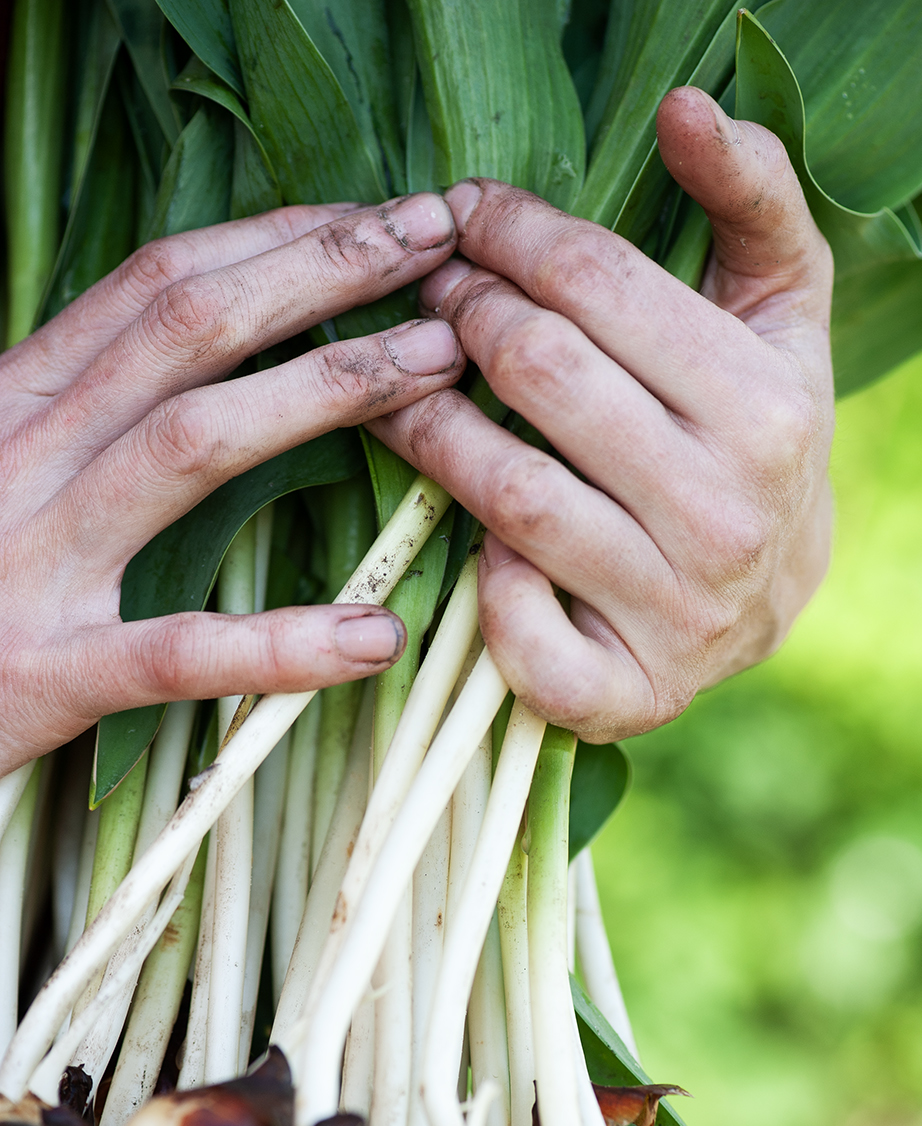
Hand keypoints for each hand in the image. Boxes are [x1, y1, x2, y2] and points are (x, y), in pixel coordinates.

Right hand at [0, 194, 463, 774]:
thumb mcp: (3, 465)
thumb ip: (80, 410)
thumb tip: (198, 357)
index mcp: (15, 400)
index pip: (155, 286)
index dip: (275, 240)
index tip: (376, 218)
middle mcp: (22, 453)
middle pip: (185, 331)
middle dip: (320, 275)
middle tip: (436, 243)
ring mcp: (33, 558)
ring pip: (188, 445)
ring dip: (322, 393)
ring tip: (437, 371)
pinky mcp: (47, 671)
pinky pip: (175, 650)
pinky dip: (279, 644)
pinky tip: (373, 635)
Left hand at [369, 88, 834, 741]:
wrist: (775, 599)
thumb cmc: (756, 435)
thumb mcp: (780, 313)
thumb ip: (753, 199)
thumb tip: (686, 106)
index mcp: (768, 409)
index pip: (599, 289)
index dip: (508, 236)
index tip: (460, 217)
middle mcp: (729, 516)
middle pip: (541, 375)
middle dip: (460, 315)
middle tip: (426, 297)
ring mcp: (676, 614)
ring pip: (507, 494)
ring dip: (428, 430)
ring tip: (401, 391)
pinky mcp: (627, 694)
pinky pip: (523, 637)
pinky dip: (483, 588)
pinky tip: (476, 544)